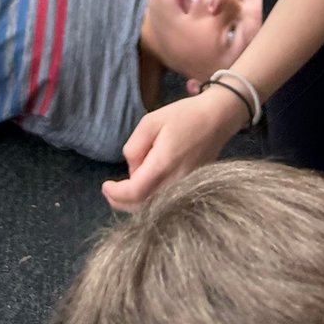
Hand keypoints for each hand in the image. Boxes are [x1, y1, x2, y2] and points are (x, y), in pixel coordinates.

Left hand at [102, 86, 242, 210]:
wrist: (219, 119)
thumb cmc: (184, 116)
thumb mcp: (150, 122)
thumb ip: (134, 147)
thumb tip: (132, 169)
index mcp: (162, 165)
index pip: (134, 192)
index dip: (116, 193)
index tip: (105, 186)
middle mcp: (175, 183)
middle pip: (142, 207)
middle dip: (122, 202)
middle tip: (110, 191)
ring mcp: (186, 188)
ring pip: (154, 208)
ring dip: (136, 203)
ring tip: (124, 189)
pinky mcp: (192, 189)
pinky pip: (167, 203)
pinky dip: (151, 201)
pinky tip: (144, 189)